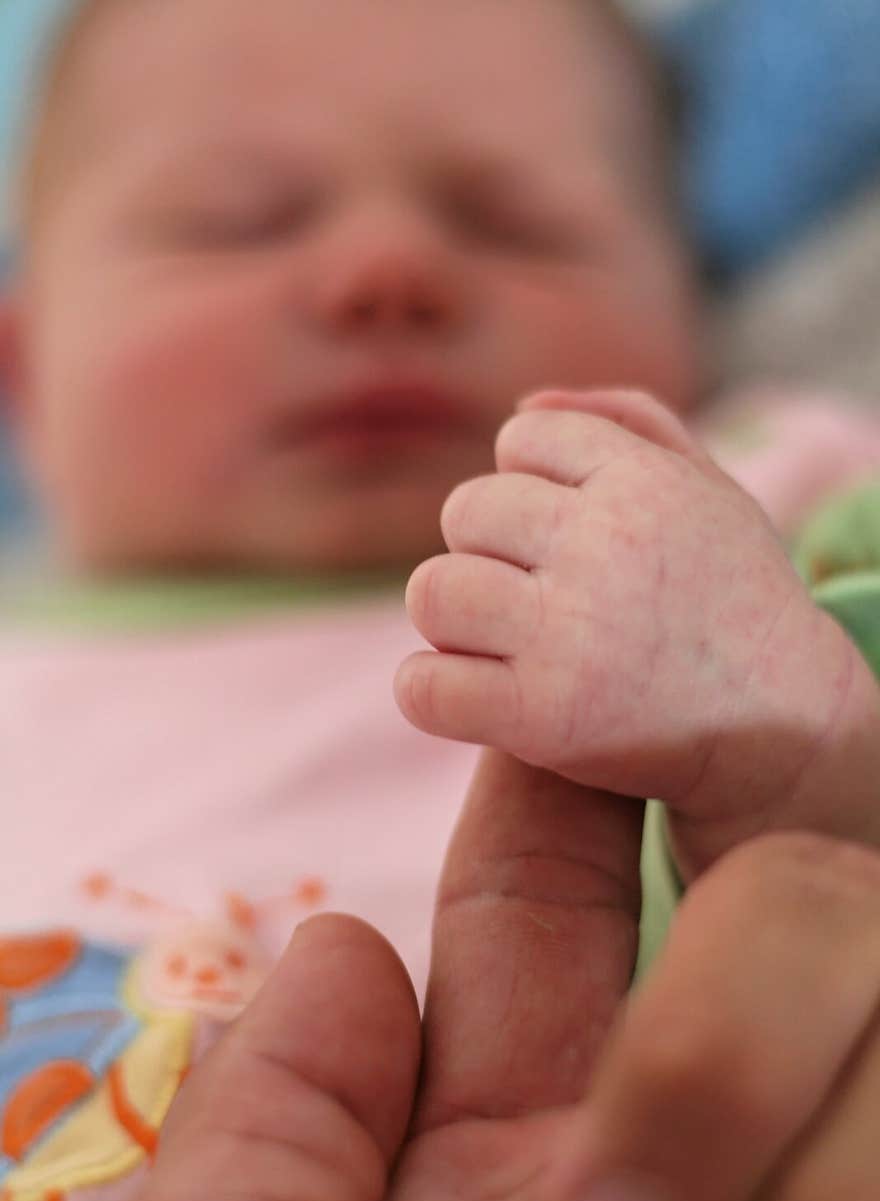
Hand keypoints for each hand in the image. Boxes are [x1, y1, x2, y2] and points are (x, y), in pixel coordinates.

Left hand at [56, 757, 879, 1200]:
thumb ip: (269, 1126)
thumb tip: (342, 946)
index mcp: (493, 1171)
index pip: (551, 919)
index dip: (558, 807)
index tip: (559, 716)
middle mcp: (672, 1184)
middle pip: (777, 926)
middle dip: (717, 1026)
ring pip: (872, 1009)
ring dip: (762, 1141)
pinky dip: (854, 1190)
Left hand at [396, 390, 879, 879]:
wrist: (783, 727)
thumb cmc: (732, 598)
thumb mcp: (710, 490)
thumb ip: (628, 422)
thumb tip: (521, 407)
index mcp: (644, 483)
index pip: (521, 440)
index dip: (529, 485)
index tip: (558, 535)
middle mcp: (605, 548)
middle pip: (466, 512)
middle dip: (486, 551)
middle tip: (527, 593)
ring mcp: (570, 635)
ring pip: (434, 592)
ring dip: (452, 619)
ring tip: (496, 641)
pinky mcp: (543, 719)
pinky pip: (423, 686)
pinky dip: (428, 691)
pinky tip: (466, 693)